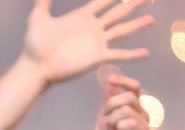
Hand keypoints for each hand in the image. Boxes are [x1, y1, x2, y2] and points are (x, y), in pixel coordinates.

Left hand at [21, 0, 152, 86]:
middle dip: (133, 4)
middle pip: (118, 12)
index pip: (104, 1)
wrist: (35, 67)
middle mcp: (93, 28)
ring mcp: (97, 43)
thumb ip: (43, 1)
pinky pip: (118, 54)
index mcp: (82, 17)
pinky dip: (132, 54)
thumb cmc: (33, 44)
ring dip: (137, 25)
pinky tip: (146, 53)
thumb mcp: (37, 17)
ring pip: (122, 31)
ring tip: (151, 19)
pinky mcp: (97, 57)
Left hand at [96, 73, 145, 129]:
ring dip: (112, 120)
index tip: (109, 79)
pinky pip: (129, 123)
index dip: (124, 81)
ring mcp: (145, 125)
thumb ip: (110, 100)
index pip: (135, 88)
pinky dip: (118, 127)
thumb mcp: (106, 117)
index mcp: (137, 108)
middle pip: (128, 97)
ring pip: (126, 110)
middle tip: (105, 119)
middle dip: (111, 106)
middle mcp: (144, 114)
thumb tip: (109, 79)